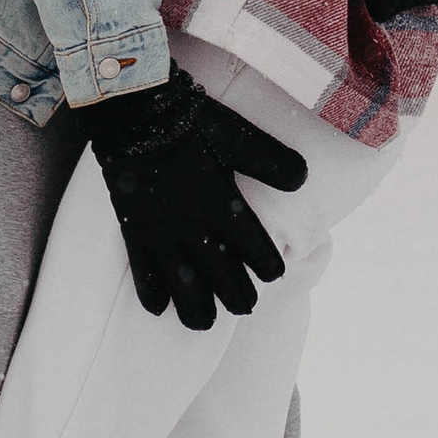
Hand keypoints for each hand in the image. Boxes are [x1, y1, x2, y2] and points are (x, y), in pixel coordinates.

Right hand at [74, 68, 309, 332]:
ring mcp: (161, 232)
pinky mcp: (134, 228)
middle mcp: (194, 226)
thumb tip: (304, 180)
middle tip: (246, 309)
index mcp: (222, 204)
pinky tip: (157, 308)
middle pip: (220, 273)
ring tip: (202, 325)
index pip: (253, 247)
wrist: (132, 113)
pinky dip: (150, 291)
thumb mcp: (237, 135)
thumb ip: (271, 161)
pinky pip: (141, 269)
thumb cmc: (189, 121)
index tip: (275, 277)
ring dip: (194, 306)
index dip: (267, 266)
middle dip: (236, 295)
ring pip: (182, 282)